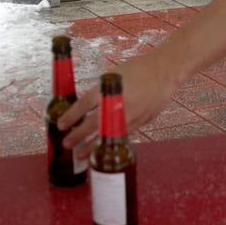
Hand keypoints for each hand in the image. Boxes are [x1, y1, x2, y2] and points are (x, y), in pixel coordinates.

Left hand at [59, 50, 178, 150]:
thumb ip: (101, 92)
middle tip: (66, 144)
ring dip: (93, 145)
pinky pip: (123, 135)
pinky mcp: (142, 121)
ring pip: (108, 134)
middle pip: (93, 124)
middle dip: (78, 135)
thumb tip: (85, 108)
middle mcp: (118, 103)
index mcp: (109, 88)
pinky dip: (111, 142)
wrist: (164, 72)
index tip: (61, 125)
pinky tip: (104, 148)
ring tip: (81, 154)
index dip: (71, 116)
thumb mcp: (114, 76)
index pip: (84, 105)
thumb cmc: (138, 70)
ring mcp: (132, 114)